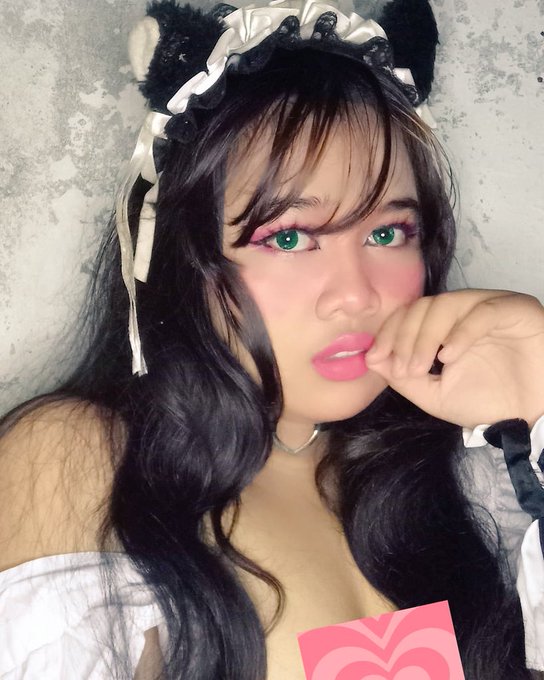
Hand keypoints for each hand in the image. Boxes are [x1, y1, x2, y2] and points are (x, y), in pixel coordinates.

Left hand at [365, 290, 543, 428]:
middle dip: (404, 337)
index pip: (409, 314)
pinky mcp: (517, 310)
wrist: (532, 418)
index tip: (374, 358)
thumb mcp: (434, 395)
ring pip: (448, 304)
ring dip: (426, 336)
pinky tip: (449, 357)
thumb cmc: (487, 403)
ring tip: (421, 367)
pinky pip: (484, 312)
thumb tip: (372, 359)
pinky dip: (461, 333)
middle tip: (402, 368)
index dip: (388, 333)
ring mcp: (491, 306)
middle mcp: (465, 310)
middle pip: (424, 306)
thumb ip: (403, 378)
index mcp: (445, 325)